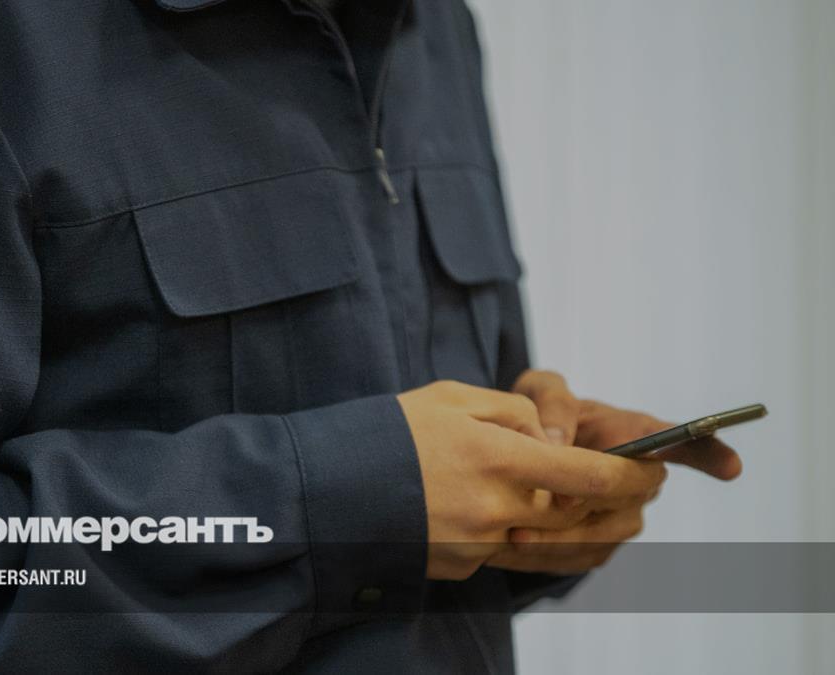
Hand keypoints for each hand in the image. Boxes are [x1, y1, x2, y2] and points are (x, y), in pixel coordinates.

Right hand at [396, 380, 666, 580]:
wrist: (326, 487)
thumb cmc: (389, 432)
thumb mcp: (451, 397)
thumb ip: (513, 413)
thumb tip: (552, 440)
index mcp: (498, 458)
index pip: (591, 476)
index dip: (634, 475)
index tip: (655, 470)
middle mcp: (495, 509)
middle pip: (579, 517)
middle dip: (612, 503)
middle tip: (628, 489)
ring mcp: (477, 545)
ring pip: (548, 541)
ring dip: (575, 526)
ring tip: (580, 504)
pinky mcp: (460, 567)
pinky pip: (506, 552)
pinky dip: (520, 536)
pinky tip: (512, 516)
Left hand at [485, 371, 741, 574]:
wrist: (512, 457)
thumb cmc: (536, 416)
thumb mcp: (537, 392)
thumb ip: (551, 403)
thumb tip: (557, 442)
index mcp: (636, 431)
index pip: (686, 440)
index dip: (709, 451)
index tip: (731, 466)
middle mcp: (640, 478)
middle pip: (630, 498)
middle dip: (590, 501)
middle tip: (550, 505)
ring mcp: (624, 515)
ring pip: (604, 535)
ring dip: (562, 537)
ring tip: (516, 531)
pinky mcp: (599, 546)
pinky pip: (580, 558)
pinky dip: (546, 555)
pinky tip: (511, 546)